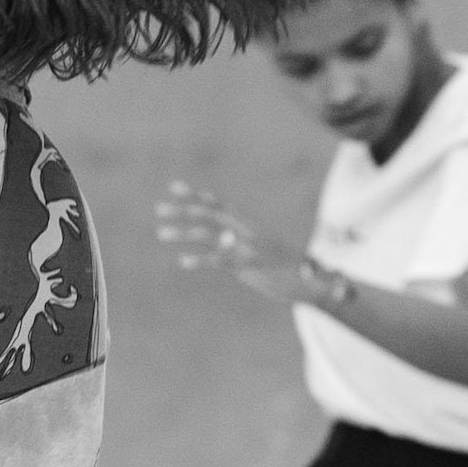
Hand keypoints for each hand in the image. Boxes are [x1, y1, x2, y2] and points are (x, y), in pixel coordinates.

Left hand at [153, 184, 316, 309]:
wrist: (309, 278)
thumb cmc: (281, 265)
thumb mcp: (257, 249)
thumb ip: (237, 242)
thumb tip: (219, 238)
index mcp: (246, 224)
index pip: (217, 204)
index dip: (195, 195)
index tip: (173, 187)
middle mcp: (244, 230)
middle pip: (208, 214)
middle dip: (182, 211)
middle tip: (158, 210)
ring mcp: (246, 246)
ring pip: (209, 234)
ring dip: (183, 232)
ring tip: (161, 233)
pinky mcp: (249, 265)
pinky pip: (221, 261)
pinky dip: (200, 260)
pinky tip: (182, 261)